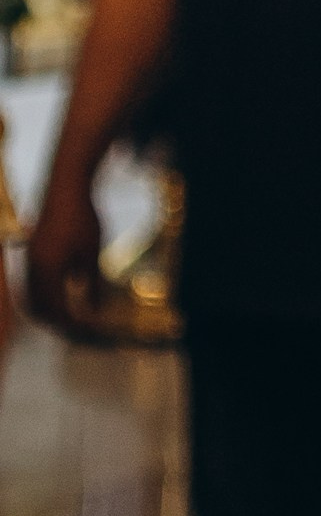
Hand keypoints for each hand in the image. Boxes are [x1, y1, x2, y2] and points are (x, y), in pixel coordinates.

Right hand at [25, 178, 100, 333]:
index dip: (72, 323)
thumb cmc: (82, 217)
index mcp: (48, 271)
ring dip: (48, 312)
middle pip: (39, 309)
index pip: (57, 310)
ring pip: (32, 299)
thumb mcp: (92, 252)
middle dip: (57, 322)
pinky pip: (31, 286)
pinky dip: (44, 298)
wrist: (66, 186)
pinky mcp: (31, 255)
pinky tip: (60, 296)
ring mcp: (29, 262)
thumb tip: (96, 311)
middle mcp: (33, 270)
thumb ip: (93, 283)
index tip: (88, 329)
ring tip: (68, 318)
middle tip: (77, 329)